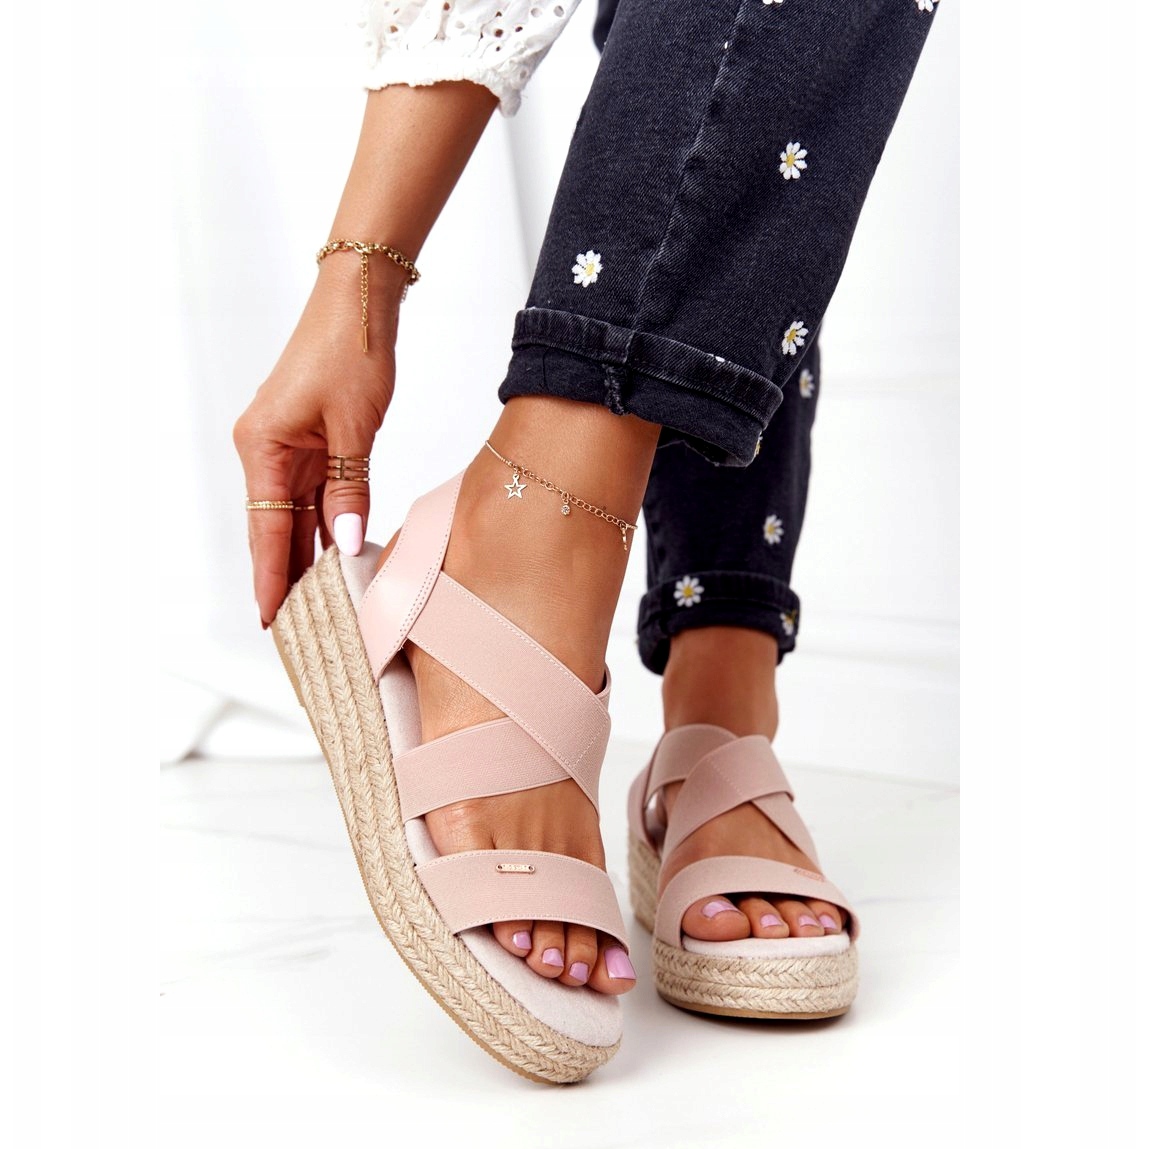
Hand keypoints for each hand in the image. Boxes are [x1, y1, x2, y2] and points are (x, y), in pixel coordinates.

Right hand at [233, 259, 400, 625]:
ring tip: (319, 601)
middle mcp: (267, 449)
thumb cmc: (352, 352)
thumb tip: (346, 543)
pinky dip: (324, 522)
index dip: (271, 576)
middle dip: (287, 575)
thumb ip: (349, 488)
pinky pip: (314, 493)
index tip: (271, 619)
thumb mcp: (355, 427)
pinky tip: (336, 553)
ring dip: (307, 553)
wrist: (359, 302)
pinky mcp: (309, 439)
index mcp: (264, 446)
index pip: (266, 528)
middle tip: (297, 626)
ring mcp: (287, 445)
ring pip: (295, 513)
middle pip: (276, 526)